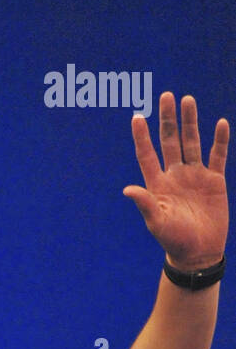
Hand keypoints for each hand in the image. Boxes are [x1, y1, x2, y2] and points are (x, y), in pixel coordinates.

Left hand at [123, 92, 227, 271]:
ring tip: (187, 100)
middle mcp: (175, 175)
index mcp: (158, 184)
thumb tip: (127, 190)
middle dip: (168, 119)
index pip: (148, 155)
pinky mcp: (214, 180)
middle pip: (170, 141)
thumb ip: (145, 204)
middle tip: (166, 96)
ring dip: (190, 122)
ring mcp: (195, 176)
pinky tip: (220, 123)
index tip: (137, 117)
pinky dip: (219, 140)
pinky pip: (217, 155)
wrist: (198, 252)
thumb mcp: (158, 223)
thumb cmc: (174, 240)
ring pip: (192, 142)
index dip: (142, 137)